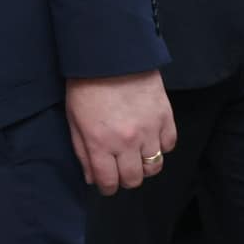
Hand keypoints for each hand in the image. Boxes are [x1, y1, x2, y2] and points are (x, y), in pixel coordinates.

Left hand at [65, 71, 177, 195]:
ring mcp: (149, 131)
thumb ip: (82, 151)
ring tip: (135, 155)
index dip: (107, 188)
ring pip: (154, 167)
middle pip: (134, 179)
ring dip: (144, 165)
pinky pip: (168, 146)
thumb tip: (92, 177)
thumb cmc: (86, 86)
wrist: (111, 55)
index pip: (108, 182)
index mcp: (100, 142)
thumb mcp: (74, 119)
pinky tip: (150, 138)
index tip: (106, 184)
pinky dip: (160, 146)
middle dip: (125, 179)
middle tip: (120, 169)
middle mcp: (127, 142)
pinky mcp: (165, 118)